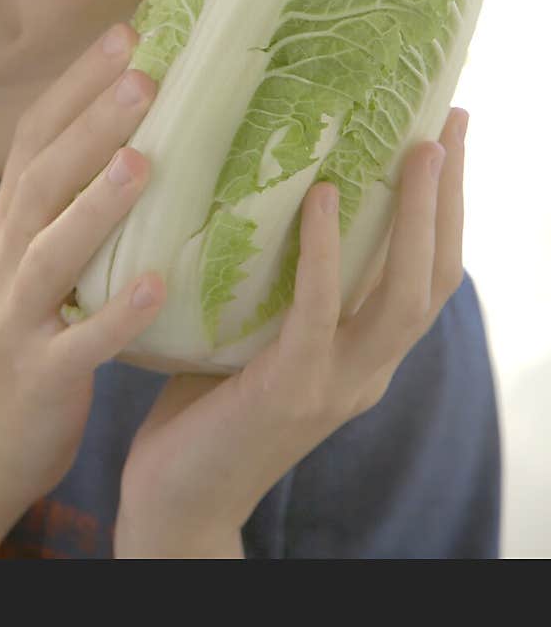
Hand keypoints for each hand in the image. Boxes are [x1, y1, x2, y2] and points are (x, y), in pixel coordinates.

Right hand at [0, 21, 163, 516]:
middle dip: (92, 122)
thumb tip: (139, 122)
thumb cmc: (27, 326)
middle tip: (146, 75)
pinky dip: (117, 315)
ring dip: (98, 204)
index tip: (128, 32)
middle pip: (45, 174)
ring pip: (54, 248)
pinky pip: (80, 342)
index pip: (36, 133)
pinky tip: (158, 286)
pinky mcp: (41, 371)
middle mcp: (9, 251)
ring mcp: (20, 311)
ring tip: (143, 163)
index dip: (77, 82)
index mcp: (12, 215)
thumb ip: (72, 193)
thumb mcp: (34, 249)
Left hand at [115, 107, 467, 551]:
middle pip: (437, 277)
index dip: (448, 209)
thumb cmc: (205, 406)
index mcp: (366, 357)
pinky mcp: (290, 391)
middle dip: (451, 199)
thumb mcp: (259, 334)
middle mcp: (368, 371)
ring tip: (416, 150)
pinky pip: (319, 312)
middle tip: (450, 124)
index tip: (448, 136)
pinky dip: (327, 252)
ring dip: (416, 219)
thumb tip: (265, 183)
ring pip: (403, 296)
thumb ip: (279, 282)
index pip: (430, 276)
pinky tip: (322, 198)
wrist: (176, 501)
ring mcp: (336, 385)